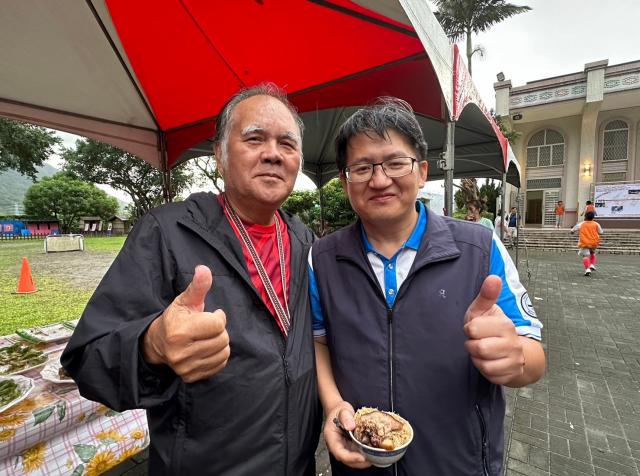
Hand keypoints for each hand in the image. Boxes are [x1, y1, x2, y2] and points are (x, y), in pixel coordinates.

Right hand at [143, 265, 229, 382]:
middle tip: (208, 327)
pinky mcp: (191, 377)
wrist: (158, 344)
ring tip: (208, 337)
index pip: (218, 324)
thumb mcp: (185, 300)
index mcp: (179, 332)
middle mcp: (181, 352)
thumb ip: (197, 286)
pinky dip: (218, 356)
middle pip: (222, 339)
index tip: (211, 314)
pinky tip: (207, 348)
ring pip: (223, 353)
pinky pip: (219, 365)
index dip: (218, 317)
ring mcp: (186, 367)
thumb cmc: (176, 318)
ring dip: (220, 343)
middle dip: (219, 330)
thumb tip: (204, 269)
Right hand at [324, 402, 369, 468]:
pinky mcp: (350, 447)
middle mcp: (337, 446)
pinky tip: (373, 453)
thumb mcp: (342, 410)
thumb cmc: (339, 411)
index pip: (339, 452)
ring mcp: (344, 447)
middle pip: (346, 460)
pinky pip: (357, 454)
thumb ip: (346, 417)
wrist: (339, 411)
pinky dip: (364, 455)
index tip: (362, 457)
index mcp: (331, 438)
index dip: (350, 457)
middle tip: (372, 459)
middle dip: (359, 462)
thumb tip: (351, 426)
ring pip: (352, 459)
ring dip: (363, 461)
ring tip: (374, 457)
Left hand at [463, 275, 523, 384]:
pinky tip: (487, 361)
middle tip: (477, 341)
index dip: (469, 329)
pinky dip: (484, 370)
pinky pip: (489, 375)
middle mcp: (512, 343)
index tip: (474, 328)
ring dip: (477, 358)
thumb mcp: (484, 310)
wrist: (512, 350)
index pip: (473, 329)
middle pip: (480, 348)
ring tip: (481, 351)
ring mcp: (514, 361)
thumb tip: (493, 278)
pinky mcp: (511, 375)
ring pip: (484, 364)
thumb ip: (486, 295)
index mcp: (505, 325)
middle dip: (472, 345)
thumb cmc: (490, 327)